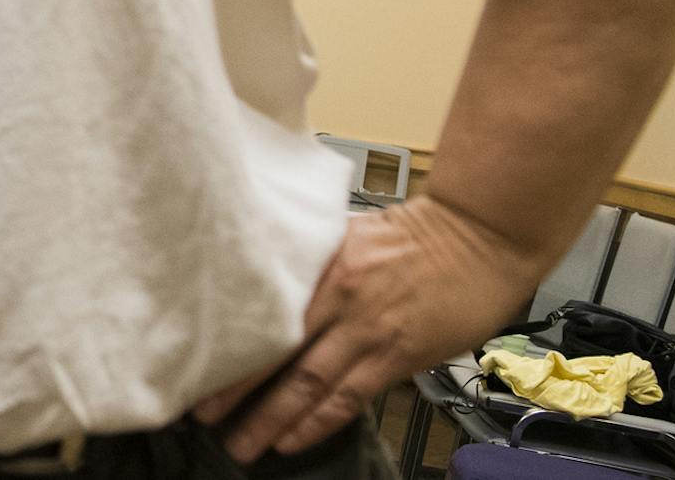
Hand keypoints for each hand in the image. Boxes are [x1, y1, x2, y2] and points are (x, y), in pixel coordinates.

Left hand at [196, 196, 544, 462]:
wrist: (477, 240)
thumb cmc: (413, 233)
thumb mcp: (348, 231)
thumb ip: (310, 257)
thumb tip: (265, 273)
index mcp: (322, 266)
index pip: (264, 312)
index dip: (230, 344)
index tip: (196, 364)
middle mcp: (339, 301)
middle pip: (277, 353)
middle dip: (237, 391)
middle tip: (202, 416)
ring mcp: (369, 333)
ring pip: (309, 384)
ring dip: (272, 419)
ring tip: (242, 444)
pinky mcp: (398, 358)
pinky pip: (349, 398)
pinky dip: (318, 421)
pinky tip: (292, 439)